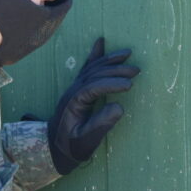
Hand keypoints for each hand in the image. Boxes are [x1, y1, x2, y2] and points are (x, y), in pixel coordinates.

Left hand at [48, 37, 140, 174]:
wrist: (54, 149)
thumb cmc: (71, 147)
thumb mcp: (86, 141)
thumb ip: (100, 125)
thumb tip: (119, 107)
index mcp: (73, 104)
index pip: (92, 88)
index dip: (111, 84)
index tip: (130, 84)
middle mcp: (71, 92)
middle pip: (93, 74)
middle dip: (114, 70)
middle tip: (136, 70)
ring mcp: (73, 89)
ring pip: (91, 69)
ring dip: (109, 60)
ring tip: (128, 54)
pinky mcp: (77, 89)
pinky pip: (86, 69)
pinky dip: (95, 55)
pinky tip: (101, 42)